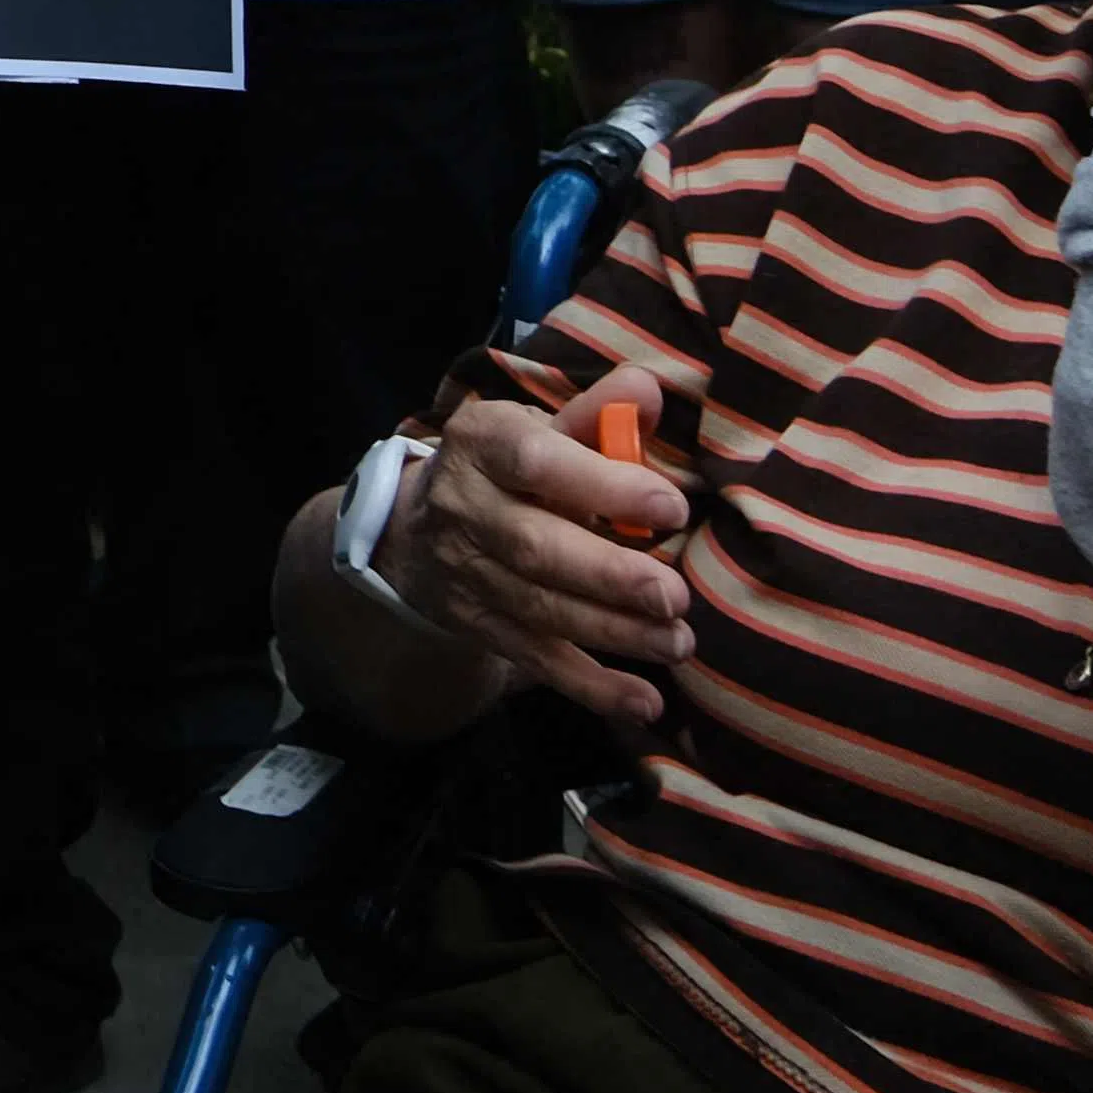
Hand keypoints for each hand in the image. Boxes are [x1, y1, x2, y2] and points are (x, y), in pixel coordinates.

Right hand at [391, 362, 694, 723]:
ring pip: (540, 610)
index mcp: (482, 443)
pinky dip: (590, 686)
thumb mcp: (535, 427)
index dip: (602, 485)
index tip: (672, 506)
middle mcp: (465, 507)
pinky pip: (535, 659)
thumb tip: (651, 389)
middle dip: (609, 576)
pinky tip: (644, 702)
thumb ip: (594, 415)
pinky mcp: (479, 625)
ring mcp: (467, 573)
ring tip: (678, 642)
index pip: (536, 462)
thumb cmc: (503, 466)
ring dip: (614, 632)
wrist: (415, 528)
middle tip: (675, 597)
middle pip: (535, 547)